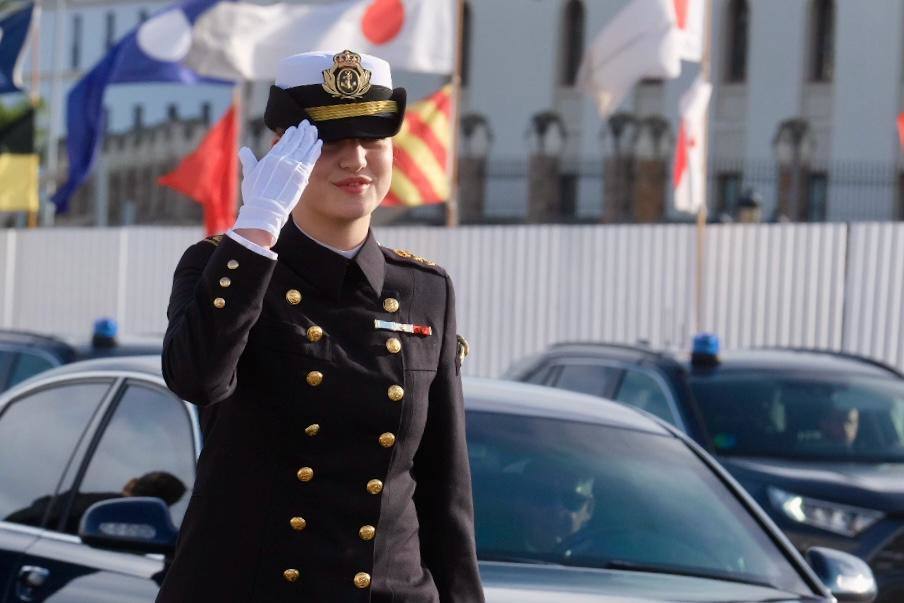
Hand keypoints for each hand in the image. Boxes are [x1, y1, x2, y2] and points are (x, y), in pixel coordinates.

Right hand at [233, 120, 322, 241]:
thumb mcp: (249, 174)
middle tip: (307, 124)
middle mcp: (282, 160)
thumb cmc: (255, 195)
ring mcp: (293, 167)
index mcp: (271, 158)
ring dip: (309, 137)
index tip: (295, 129)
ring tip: (313, 130)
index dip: (290, 134)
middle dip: (301, 132)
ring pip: (304, 148)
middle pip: (295, 142)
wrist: (265, 210)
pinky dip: (315, 150)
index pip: (283, 142)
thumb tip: (243, 150)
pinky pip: (310, 159)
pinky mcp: (301, 176)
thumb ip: (248, 160)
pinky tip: (319, 142)